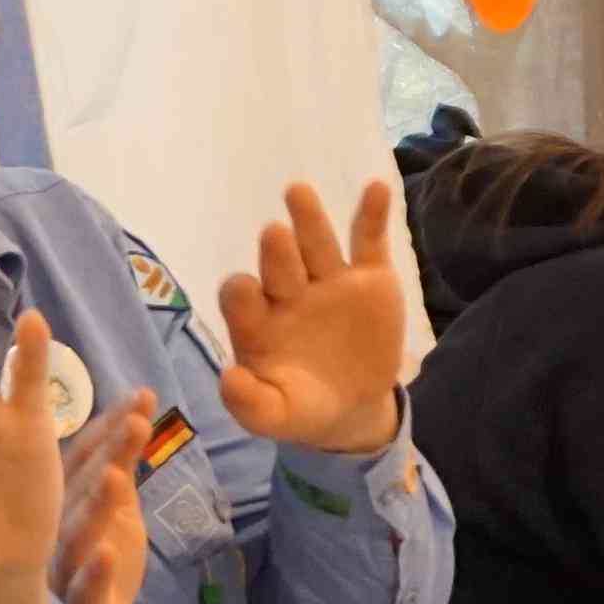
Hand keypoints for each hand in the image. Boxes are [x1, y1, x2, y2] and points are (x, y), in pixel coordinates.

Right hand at [54, 402, 153, 603]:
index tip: (144, 395)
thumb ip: (120, 472)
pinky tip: (106, 555)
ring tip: (116, 477)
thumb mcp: (115, 516)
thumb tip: (136, 418)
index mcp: (67, 505)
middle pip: (81, 489)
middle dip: (107, 454)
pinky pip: (85, 593)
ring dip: (96, 507)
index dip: (113, 427)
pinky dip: (94, 575)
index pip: (87, 459)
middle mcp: (58, 532)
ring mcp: (65, 572)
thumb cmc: (97, 573)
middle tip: (134, 421)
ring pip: (77, 536)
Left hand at [214, 177, 412, 456]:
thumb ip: (248, 403)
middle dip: (276, 250)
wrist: (351, 409)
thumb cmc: (300, 407)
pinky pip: (368, 240)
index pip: (240, 297)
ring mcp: (328, 281)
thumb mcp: (272, 415)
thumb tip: (228, 377)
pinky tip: (376, 187)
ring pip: (316, 243)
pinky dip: (372, 214)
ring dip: (307, 217)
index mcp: (256, 320)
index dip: (241, 292)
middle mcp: (287, 291)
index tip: (245, 290)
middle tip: (273, 235)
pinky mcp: (369, 279)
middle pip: (278, 262)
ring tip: (296, 191)